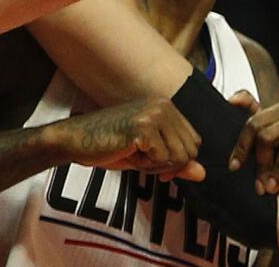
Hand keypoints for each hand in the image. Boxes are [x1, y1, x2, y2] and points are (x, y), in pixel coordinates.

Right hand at [48, 97, 206, 182]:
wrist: (75, 140)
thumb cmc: (107, 145)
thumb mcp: (148, 156)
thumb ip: (176, 162)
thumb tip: (202, 173)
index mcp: (165, 106)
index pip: (194, 142)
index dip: (178, 160)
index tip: (157, 163)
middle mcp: (162, 105)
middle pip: (190, 151)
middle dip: (168, 165)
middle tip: (142, 158)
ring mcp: (153, 114)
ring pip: (179, 157)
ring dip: (157, 166)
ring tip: (134, 154)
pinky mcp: (143, 127)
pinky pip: (163, 159)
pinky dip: (146, 165)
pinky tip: (128, 152)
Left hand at [227, 91, 278, 194]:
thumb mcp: (274, 135)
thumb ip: (254, 116)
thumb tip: (233, 99)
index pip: (254, 122)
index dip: (242, 146)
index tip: (234, 167)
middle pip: (269, 134)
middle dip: (261, 163)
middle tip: (258, 185)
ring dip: (278, 168)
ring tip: (271, 187)